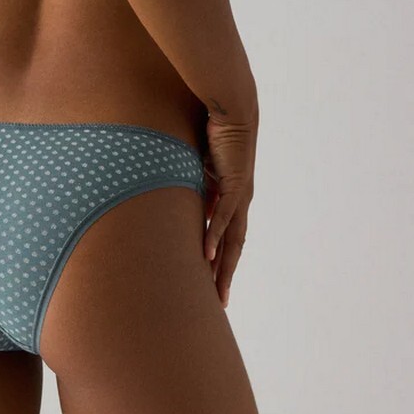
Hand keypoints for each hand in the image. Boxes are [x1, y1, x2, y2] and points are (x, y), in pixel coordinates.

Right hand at [202, 112, 257, 308]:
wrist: (234, 109)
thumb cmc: (214, 132)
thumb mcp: (197, 168)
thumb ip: (191, 186)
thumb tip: (172, 200)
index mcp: (231, 200)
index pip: (227, 240)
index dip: (221, 264)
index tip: (213, 287)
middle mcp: (240, 202)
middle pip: (233, 249)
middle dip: (226, 277)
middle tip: (219, 305)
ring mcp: (240, 195)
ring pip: (232, 240)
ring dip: (223, 267)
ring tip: (216, 291)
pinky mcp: (235, 184)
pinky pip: (224, 216)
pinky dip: (214, 237)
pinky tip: (207, 256)